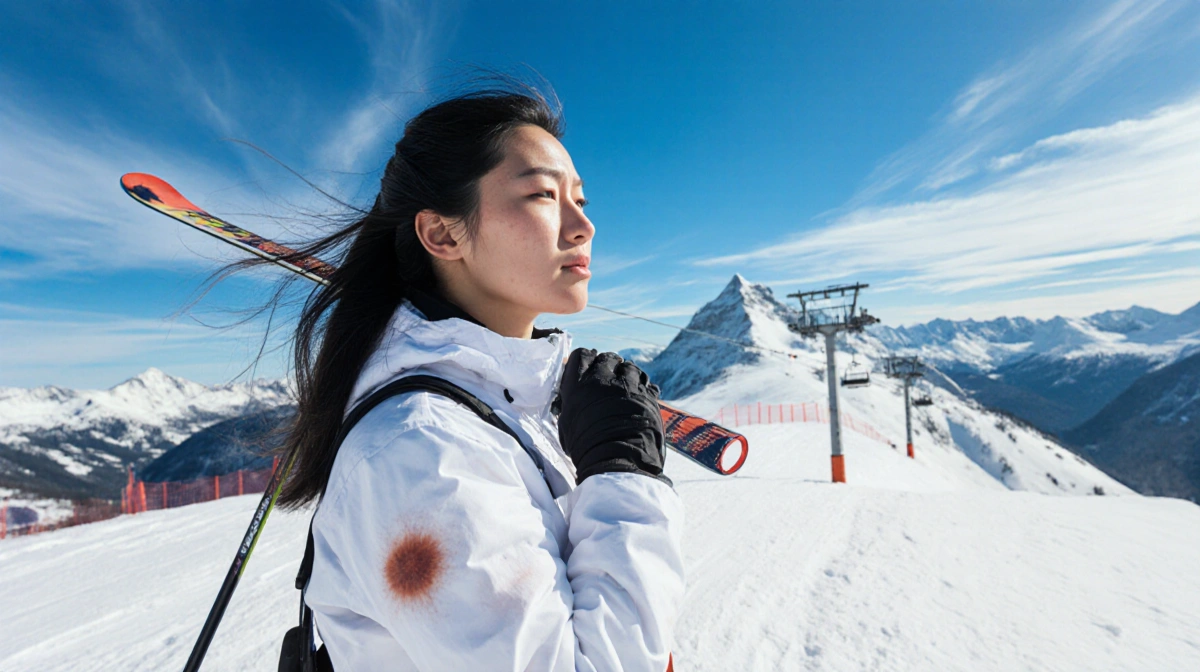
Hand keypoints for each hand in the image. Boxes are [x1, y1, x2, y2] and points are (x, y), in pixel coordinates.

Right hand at [556, 349, 668, 485]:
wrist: (617, 460)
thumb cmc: (586, 449)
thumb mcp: (567, 425)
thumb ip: (572, 404)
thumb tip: (573, 398)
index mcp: (577, 385)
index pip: (581, 355)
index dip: (586, 359)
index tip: (589, 368)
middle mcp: (601, 379)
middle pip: (606, 358)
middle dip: (608, 366)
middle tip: (609, 379)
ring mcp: (625, 385)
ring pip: (628, 366)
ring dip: (627, 374)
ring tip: (626, 388)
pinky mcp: (645, 393)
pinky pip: (645, 380)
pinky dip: (643, 385)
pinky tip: (640, 395)